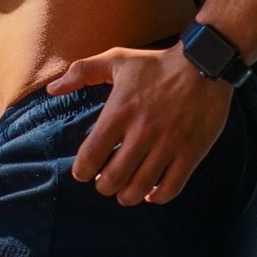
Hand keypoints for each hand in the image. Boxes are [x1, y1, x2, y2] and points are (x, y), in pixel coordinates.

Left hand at [49, 46, 231, 205]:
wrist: (204, 64)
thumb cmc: (157, 63)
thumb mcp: (117, 59)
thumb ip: (82, 72)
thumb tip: (52, 90)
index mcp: (120, 112)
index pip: (91, 155)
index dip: (82, 171)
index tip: (83, 173)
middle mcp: (142, 132)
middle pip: (113, 179)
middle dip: (104, 187)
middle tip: (105, 183)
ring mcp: (168, 145)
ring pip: (140, 188)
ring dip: (127, 196)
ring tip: (124, 192)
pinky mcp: (191, 153)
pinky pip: (171, 188)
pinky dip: (157, 197)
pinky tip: (151, 193)